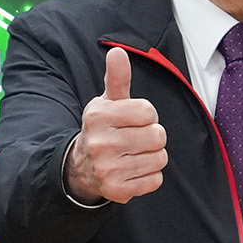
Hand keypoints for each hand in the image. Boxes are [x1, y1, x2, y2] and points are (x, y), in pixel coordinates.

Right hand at [64, 46, 167, 203]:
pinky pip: (155, 180)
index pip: (148, 112)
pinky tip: (133, 170)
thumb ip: (117, 78)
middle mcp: (100, 143)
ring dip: (153, 157)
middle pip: (157, 136)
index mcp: (98, 116)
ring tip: (135, 154)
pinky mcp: (117, 190)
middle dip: (153, 137)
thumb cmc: (104, 129)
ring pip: (159, 159)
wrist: (83, 167)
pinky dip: (150, 176)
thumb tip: (118, 52)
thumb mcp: (107, 102)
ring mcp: (107, 169)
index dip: (147, 116)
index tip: (134, 120)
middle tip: (136, 139)